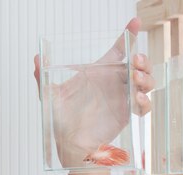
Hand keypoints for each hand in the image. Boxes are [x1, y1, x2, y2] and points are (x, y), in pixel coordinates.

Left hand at [34, 17, 154, 166]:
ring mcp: (122, 97)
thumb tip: (36, 58)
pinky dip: (145, 101)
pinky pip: (144, 105)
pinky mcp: (126, 114)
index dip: (128, 35)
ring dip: (146, 77)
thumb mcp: (51, 95)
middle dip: (143, 60)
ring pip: (145, 81)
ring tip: (135, 80)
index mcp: (99, 73)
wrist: (69, 143)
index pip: (118, 50)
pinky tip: (136, 98)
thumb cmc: (60, 119)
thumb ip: (43, 76)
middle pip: (138, 64)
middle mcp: (113, 83)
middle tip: (135, 62)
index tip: (135, 23)